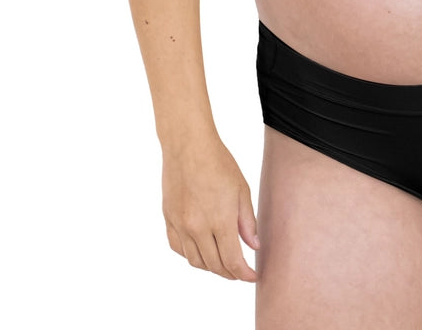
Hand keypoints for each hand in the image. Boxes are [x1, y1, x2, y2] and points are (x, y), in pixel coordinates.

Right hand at [162, 135, 259, 281]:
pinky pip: (178, 248)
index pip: (232, 261)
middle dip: (229, 273)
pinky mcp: (168, 219)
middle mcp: (197, 228)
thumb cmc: (218, 162)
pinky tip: (200, 250)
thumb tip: (253, 246)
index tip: (252, 277)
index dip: (243, 274)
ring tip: (222, 263)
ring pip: (195, 261)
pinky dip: (190, 255)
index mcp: (219, 220)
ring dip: (210, 267)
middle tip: (239, 272)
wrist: (188, 145)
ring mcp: (180, 225)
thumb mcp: (242, 189)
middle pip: (214, 265)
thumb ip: (247, 221)